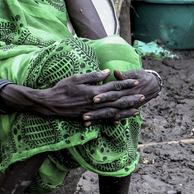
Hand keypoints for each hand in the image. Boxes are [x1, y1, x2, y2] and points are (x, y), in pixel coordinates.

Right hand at [29, 69, 146, 122]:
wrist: (50, 104)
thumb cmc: (62, 88)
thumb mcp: (76, 78)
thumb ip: (93, 76)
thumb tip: (107, 72)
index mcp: (94, 91)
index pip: (113, 87)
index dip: (125, 83)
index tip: (136, 81)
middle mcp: (95, 103)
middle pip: (117, 101)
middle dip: (130, 98)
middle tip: (143, 96)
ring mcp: (92, 112)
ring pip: (112, 112)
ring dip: (125, 111)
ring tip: (137, 110)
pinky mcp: (88, 117)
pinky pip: (103, 120)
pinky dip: (113, 120)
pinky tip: (120, 121)